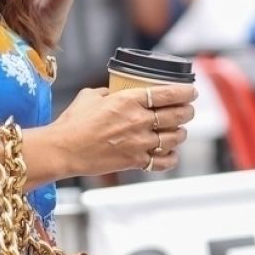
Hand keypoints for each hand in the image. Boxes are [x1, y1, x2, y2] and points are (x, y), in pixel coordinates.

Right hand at [52, 81, 194, 176]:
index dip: (185, 92)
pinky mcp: (134, 161)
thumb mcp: (91, 96)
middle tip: (188, 111)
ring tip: (179, 131)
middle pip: (177, 115)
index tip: (191, 93)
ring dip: (181, 133)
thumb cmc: (73, 123)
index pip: (168, 93)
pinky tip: (171, 153)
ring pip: (174, 138)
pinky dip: (171, 158)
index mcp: (128, 100)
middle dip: (187, 112)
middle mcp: (138, 121)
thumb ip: (109, 93)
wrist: (63, 149)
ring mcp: (138, 143)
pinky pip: (162, 162)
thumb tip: (116, 93)